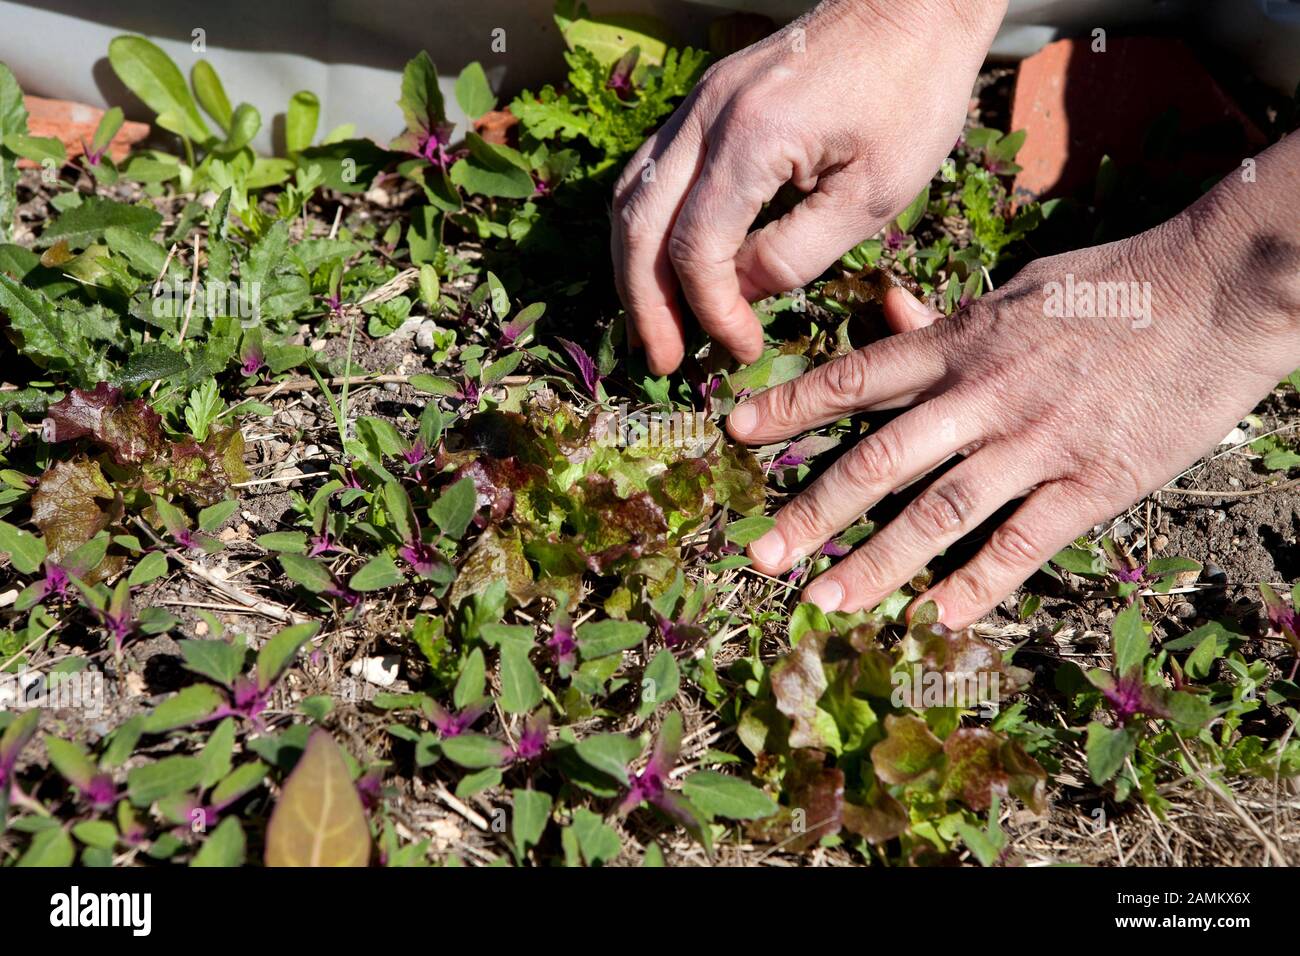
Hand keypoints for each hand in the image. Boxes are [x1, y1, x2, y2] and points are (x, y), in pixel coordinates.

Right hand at [611, 0, 1006, 373]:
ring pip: (630, 198)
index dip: (711, 312)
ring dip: (633, 270)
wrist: (912, 6)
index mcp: (751, 139)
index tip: (741, 349)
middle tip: (661, 362)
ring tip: (651, 325)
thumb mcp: (873, 194)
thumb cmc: (911, 95)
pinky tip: (660, 265)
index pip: (697, 249)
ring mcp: (697, 104)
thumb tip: (740, 297)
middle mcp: (706, 116)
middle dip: (646, 305)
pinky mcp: (704, 102)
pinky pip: (649, 172)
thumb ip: (797, 253)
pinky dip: (644, 228)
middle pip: (639, 227)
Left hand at [725, 173, 1299, 627]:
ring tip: (827, 601)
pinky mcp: (1093, 483)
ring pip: (937, 513)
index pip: (855, 376)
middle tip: (761, 556)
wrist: (1220, 289)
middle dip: (811, 512)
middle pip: (877, 460)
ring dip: (875, 562)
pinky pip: (1021, 543)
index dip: (789, 407)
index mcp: (961, 344)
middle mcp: (983, 397)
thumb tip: (886, 306)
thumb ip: (948, 316)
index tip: (734, 433)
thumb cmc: (1115, 286)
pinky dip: (975, 585)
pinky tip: (934, 618)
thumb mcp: (1019, 288)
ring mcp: (1035, 443)